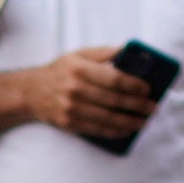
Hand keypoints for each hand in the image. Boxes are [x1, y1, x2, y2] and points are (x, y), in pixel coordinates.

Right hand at [20, 51, 159, 145]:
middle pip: (113, 100)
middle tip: (152, 108)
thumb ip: (104, 53)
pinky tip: (126, 130)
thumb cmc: (60, 71)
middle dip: (137, 105)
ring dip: (129, 122)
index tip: (148, 89)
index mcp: (79, 68)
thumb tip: (129, 51)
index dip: (133, 85)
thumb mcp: (78, 55)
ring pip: (107, 118)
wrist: (31, 92)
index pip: (113, 78)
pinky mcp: (69, 123)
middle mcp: (75, 89)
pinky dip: (114, 131)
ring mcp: (71, 108)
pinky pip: (96, 130)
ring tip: (144, 122)